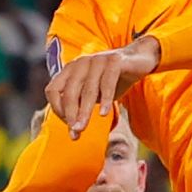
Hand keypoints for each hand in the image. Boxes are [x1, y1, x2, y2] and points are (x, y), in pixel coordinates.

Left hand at [44, 36, 158, 132]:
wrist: (139, 60)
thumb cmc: (112, 79)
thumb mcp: (93, 93)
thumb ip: (81, 105)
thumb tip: (73, 132)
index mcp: (70, 69)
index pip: (52, 90)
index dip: (56, 108)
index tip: (67, 124)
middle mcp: (80, 63)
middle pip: (69, 92)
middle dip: (70, 114)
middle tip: (75, 132)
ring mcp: (97, 60)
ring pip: (87, 90)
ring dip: (84, 111)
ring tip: (83, 128)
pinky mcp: (114, 60)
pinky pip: (107, 82)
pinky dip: (104, 99)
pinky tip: (104, 114)